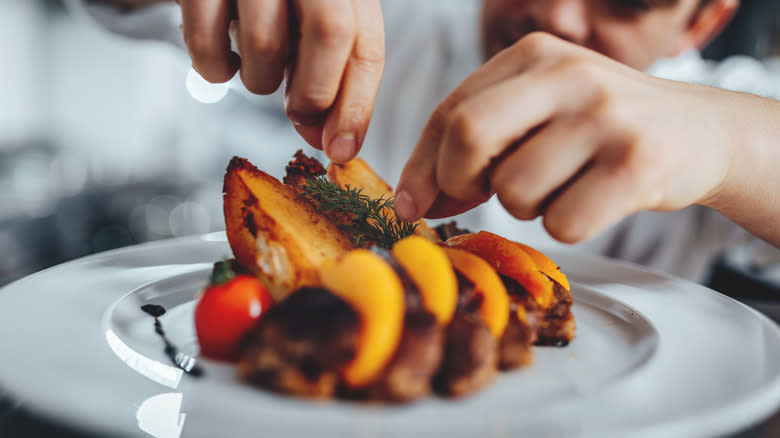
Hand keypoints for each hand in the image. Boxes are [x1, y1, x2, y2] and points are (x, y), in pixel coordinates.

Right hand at [177, 0, 383, 161]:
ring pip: (265, 45)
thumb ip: (326, 79)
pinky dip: (215, 69)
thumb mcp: (307, 30)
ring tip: (256, 69)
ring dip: (260, 81)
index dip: (357, 105)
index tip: (342, 150)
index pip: (366, 43)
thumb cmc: (270, 4)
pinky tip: (223, 60)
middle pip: (331, 32)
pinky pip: (206, 42)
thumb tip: (332, 142)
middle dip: (316, 94)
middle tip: (298, 115)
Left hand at [395, 32, 743, 243]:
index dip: (420, 165)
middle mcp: (568, 75)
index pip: (449, 111)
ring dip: (524, 208)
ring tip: (560, 187)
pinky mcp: (636, 163)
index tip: (410, 204)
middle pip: (469, 136)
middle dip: (457, 182)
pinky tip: (593, 200)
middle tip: (475, 197)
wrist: (699, 132)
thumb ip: (481, 143)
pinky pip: (561, 223)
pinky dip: (566, 226)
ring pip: (514, 191)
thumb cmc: (602, 127)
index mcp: (533, 55)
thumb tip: (418, 201)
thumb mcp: (540, 112)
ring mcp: (605, 117)